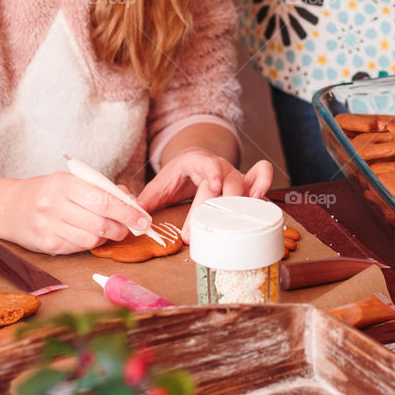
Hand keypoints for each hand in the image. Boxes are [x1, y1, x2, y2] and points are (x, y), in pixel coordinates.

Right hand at [1, 172, 151, 254]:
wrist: (9, 208)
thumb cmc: (47, 192)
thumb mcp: (70, 181)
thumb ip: (100, 189)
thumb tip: (130, 199)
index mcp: (63, 183)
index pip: (103, 199)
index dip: (127, 211)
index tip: (143, 218)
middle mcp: (54, 204)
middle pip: (100, 222)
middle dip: (121, 227)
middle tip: (131, 228)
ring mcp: (49, 226)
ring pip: (92, 238)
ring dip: (107, 237)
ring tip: (110, 230)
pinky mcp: (47, 245)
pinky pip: (79, 247)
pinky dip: (91, 243)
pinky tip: (90, 235)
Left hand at [138, 152, 274, 231]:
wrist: (193, 161)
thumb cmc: (176, 176)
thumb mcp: (159, 185)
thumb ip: (145, 202)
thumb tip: (131, 219)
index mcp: (197, 162)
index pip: (208, 164)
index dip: (213, 173)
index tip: (214, 186)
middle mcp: (220, 166)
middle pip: (225, 184)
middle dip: (214, 208)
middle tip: (198, 233)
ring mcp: (234, 174)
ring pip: (244, 184)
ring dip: (243, 202)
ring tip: (239, 220)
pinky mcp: (245, 183)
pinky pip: (261, 176)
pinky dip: (264, 185)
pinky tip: (260, 201)